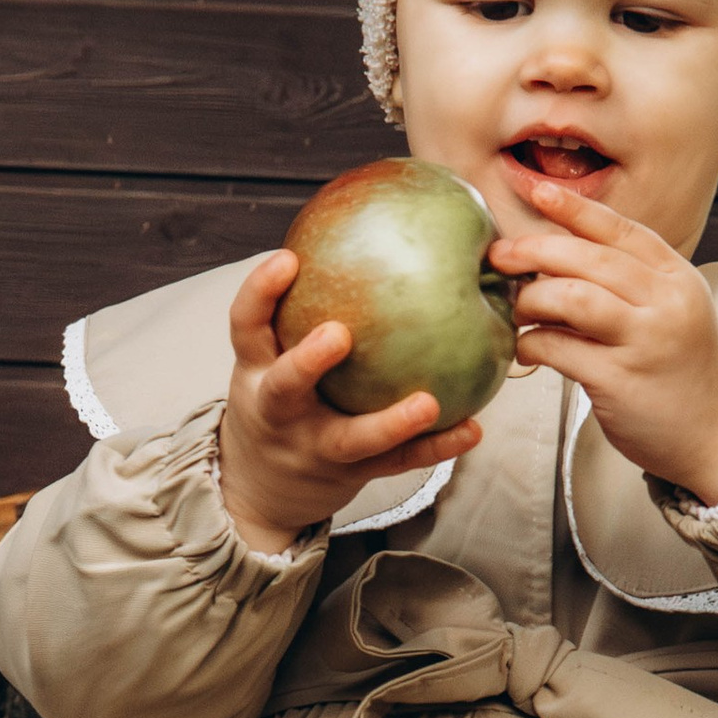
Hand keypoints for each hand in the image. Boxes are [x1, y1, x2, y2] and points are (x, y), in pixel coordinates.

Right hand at [215, 248, 483, 551]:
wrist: (261, 486)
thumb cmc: (282, 396)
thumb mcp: (273, 355)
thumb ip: (307, 307)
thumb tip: (374, 231)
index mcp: (257, 371)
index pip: (246, 326)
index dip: (260, 292)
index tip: (287, 259)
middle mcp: (278, 410)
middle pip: (284, 387)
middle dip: (306, 362)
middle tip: (339, 334)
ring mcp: (312, 447)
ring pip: (349, 439)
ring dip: (389, 422)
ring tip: (429, 403)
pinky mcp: (348, 475)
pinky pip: (395, 463)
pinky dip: (435, 449)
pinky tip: (471, 430)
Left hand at [488, 173, 717, 501]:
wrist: (714, 435)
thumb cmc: (679, 371)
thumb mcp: (668, 312)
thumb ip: (626, 282)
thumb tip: (552, 257)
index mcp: (677, 278)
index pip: (620, 230)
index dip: (575, 208)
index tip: (537, 190)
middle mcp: (667, 303)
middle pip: (591, 258)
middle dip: (537, 251)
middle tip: (502, 257)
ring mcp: (646, 341)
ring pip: (574, 298)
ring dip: (533, 299)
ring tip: (517, 310)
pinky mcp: (621, 380)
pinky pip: (561, 348)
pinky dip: (533, 343)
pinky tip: (525, 348)